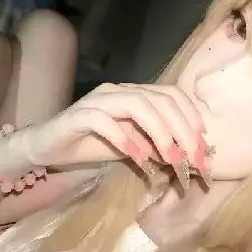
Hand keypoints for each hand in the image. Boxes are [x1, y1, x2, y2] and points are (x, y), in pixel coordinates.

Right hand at [15, 83, 210, 187]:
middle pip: (161, 99)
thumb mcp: (134, 147)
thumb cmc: (94, 145)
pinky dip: (125, 140)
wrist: (48, 146)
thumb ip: (158, 147)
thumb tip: (188, 158)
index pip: (172, 94)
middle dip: (182, 130)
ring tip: (170, 160)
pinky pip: (105, 121)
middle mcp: (120, 91)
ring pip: (138, 105)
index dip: (192, 118)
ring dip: (160, 134)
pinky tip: (137, 159)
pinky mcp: (78, 115)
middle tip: (193, 159)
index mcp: (136, 94)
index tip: (203, 146)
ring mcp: (99, 100)